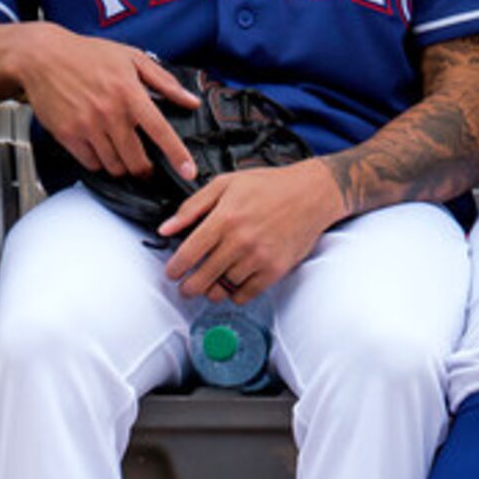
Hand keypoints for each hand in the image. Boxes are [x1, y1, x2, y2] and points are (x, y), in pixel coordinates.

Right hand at [7, 27, 200, 180]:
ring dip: (122, 167)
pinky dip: (99, 162)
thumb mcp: (131, 58)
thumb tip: (191, 100)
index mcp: (129, 93)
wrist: (40, 56)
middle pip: (136, 160)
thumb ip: (165, 82)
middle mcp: (109, 113)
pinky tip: (101, 150)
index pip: (160, 130)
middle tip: (146, 166)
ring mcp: (87, 126)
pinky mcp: (67, 135)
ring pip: (114, 166)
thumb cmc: (86, 54)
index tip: (188, 172)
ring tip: (122, 156)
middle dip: (145, 169)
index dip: (177, 154)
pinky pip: (90, 163)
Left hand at [160, 160, 344, 300]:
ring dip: (212, 290)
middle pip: (202, 278)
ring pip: (223, 289)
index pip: (189, 254)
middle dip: (188, 287)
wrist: (312, 194)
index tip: (171, 273)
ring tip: (211, 283)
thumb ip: (192, 206)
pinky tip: (233, 284)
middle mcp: (241, 241)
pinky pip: (246, 294)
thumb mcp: (226, 184)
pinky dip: (235, 294)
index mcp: (225, 218)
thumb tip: (166, 228)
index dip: (174, 269)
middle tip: (186, 287)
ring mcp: (259, 258)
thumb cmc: (270, 186)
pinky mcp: (275, 270)